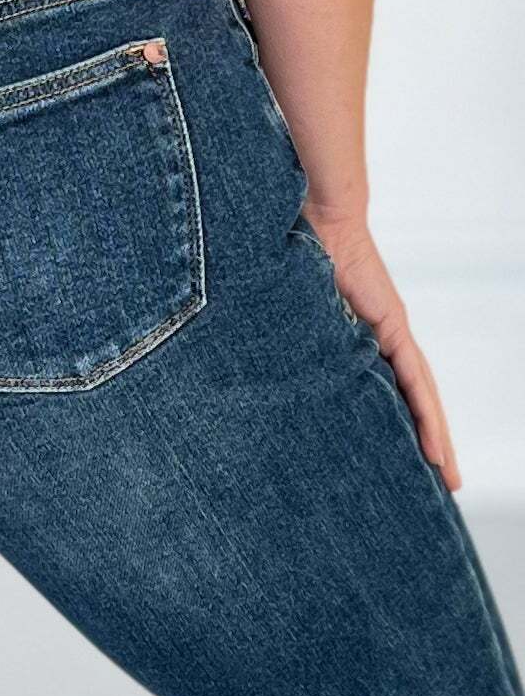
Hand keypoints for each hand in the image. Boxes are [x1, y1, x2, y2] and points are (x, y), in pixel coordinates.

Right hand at [303, 204, 461, 492]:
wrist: (313, 213)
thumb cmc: (290, 251)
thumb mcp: (285, 313)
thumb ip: (283, 338)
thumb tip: (249, 373)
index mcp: (354, 337)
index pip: (380, 389)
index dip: (393, 422)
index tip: (396, 458)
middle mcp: (378, 338)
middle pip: (408, 400)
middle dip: (423, 441)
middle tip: (437, 482)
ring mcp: (389, 331)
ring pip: (419, 397)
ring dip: (433, 438)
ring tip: (446, 475)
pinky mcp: (391, 325)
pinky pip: (414, 380)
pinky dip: (425, 413)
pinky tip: (435, 445)